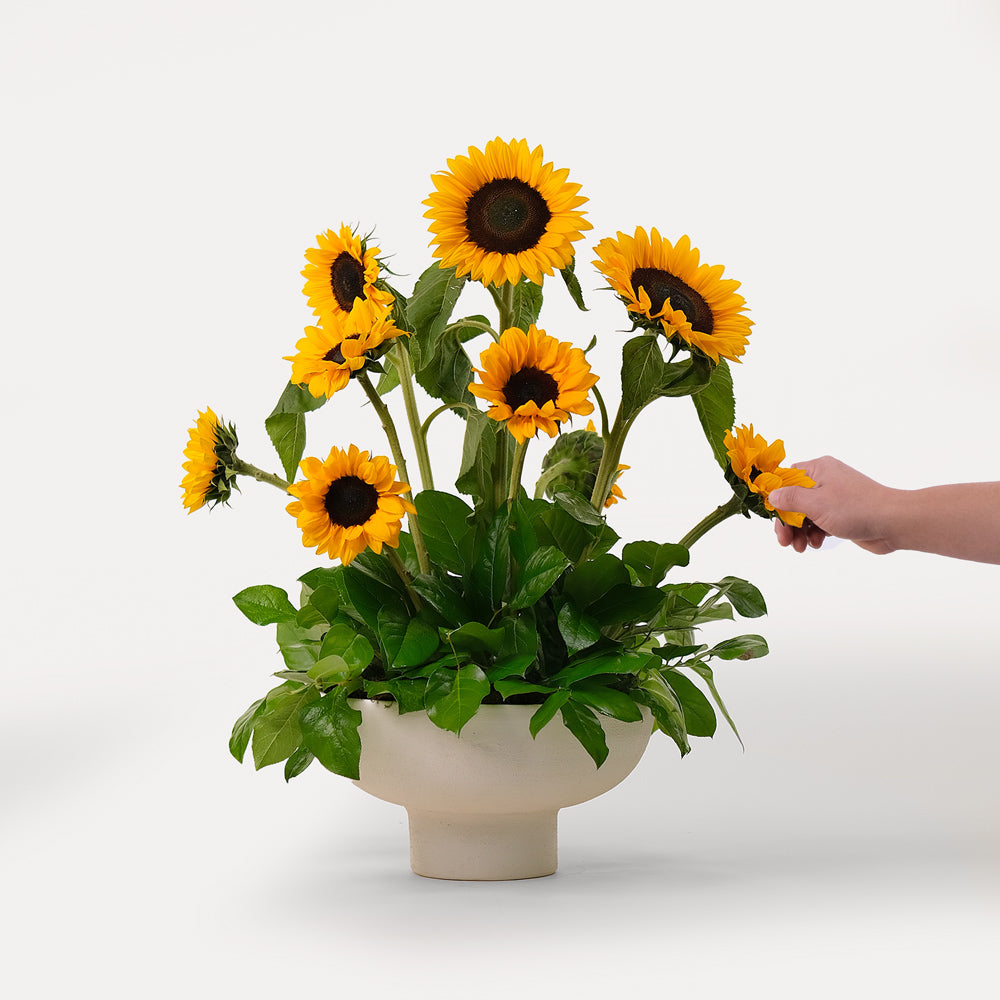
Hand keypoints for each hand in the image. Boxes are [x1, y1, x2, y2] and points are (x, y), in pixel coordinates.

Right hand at [767, 456, 897, 554]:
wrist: (893, 523)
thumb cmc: (856, 508)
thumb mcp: (815, 503)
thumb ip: (790, 499)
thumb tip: (771, 495)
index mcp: (818, 469)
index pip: (786, 479)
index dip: (776, 497)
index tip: (772, 516)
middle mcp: (825, 480)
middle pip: (794, 500)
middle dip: (788, 522)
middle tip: (784, 540)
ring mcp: (834, 498)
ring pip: (805, 514)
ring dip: (800, 532)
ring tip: (801, 547)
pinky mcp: (841, 514)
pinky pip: (819, 522)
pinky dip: (814, 533)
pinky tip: (816, 543)